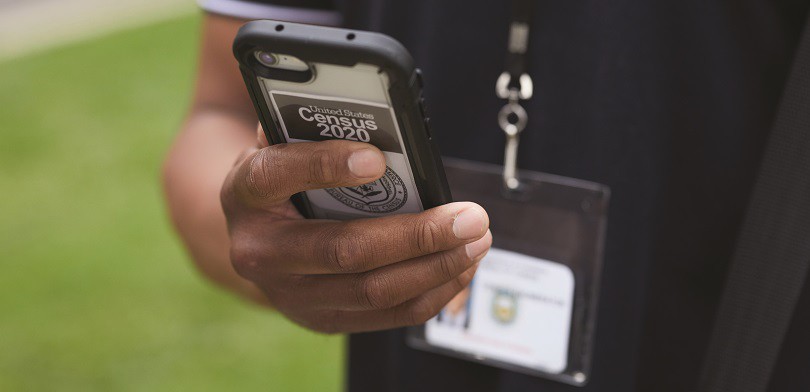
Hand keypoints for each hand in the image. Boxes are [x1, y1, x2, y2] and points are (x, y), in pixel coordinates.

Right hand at [220, 133, 490, 332]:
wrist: (257, 237)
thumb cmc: (284, 179)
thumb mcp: (284, 145)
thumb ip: (313, 130)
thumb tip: (378, 122)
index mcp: (245, 192)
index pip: (277, 175)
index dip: (325, 166)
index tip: (378, 158)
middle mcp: (260, 252)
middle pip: (344, 251)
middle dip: (417, 236)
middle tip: (470, 218)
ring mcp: (291, 295)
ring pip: (373, 291)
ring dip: (435, 267)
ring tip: (476, 240)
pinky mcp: (323, 319)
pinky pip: (386, 315)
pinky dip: (431, 292)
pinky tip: (460, 267)